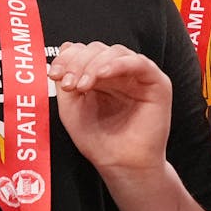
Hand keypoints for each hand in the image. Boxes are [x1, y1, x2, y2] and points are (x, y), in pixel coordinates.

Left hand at [50, 41, 171, 175]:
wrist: (120, 163)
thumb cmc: (98, 140)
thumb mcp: (72, 108)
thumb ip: (67, 79)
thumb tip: (66, 47)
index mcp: (100, 77)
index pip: (83, 53)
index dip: (67, 58)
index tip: (54, 74)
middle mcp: (119, 73)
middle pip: (97, 49)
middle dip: (78, 63)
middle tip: (69, 84)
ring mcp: (138, 76)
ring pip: (116, 51)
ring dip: (95, 64)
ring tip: (83, 85)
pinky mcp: (156, 83)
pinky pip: (139, 63)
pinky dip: (118, 63)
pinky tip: (103, 73)